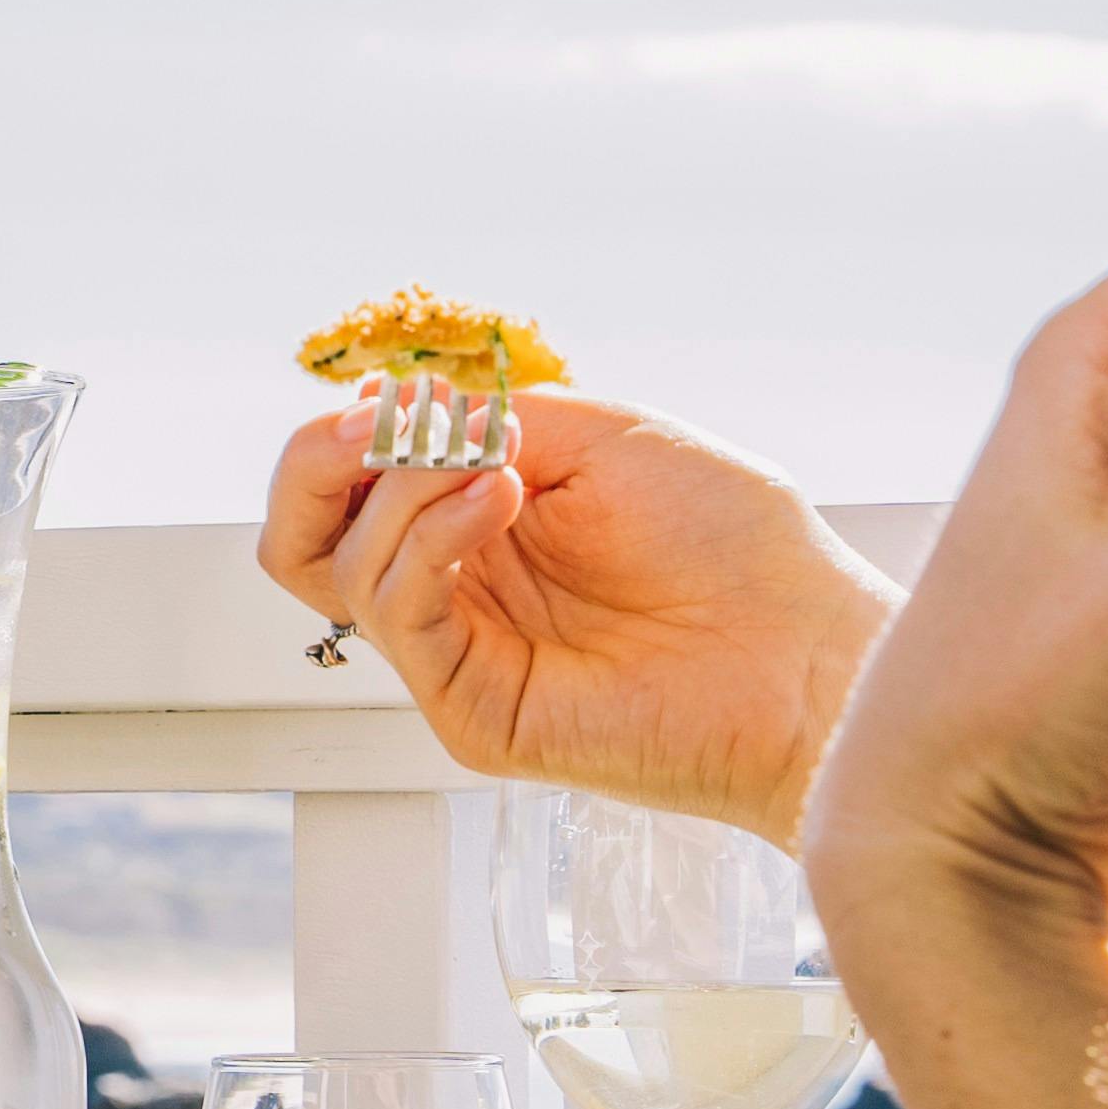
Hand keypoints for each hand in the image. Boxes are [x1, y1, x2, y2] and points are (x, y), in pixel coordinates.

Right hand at [261, 388, 902, 843]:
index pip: (347, 486)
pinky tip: (499, 501)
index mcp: (478, 526)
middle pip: (299, 539)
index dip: (344, 434)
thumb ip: (493, 418)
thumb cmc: (735, 545)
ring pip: (339, 570)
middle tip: (372, 426)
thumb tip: (401, 412)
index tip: (393, 394)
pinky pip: (400, 621)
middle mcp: (455, 592)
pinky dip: (429, 542)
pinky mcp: (474, 713)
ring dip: (403, 491)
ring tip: (497, 468)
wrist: (808, 649)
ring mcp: (459, 657)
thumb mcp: (604, 433)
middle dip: (313, 466)